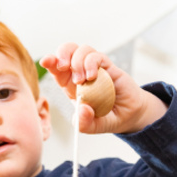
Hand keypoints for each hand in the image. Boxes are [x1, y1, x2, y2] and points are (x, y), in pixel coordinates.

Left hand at [40, 44, 165, 135]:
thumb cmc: (107, 118)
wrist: (130, 115)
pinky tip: (92, 76)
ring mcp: (95, 68)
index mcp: (71, 85)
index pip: (57, 68)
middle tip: (62, 66)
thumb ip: (85, 123)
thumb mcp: (93, 126)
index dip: (50, 61)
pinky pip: (96, 56)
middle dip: (61, 54)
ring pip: (81, 50)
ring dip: (77, 61)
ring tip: (82, 80)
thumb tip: (82, 108)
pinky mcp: (108, 66)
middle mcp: (81, 73)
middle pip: (67, 51)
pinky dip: (92, 63)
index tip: (46, 61)